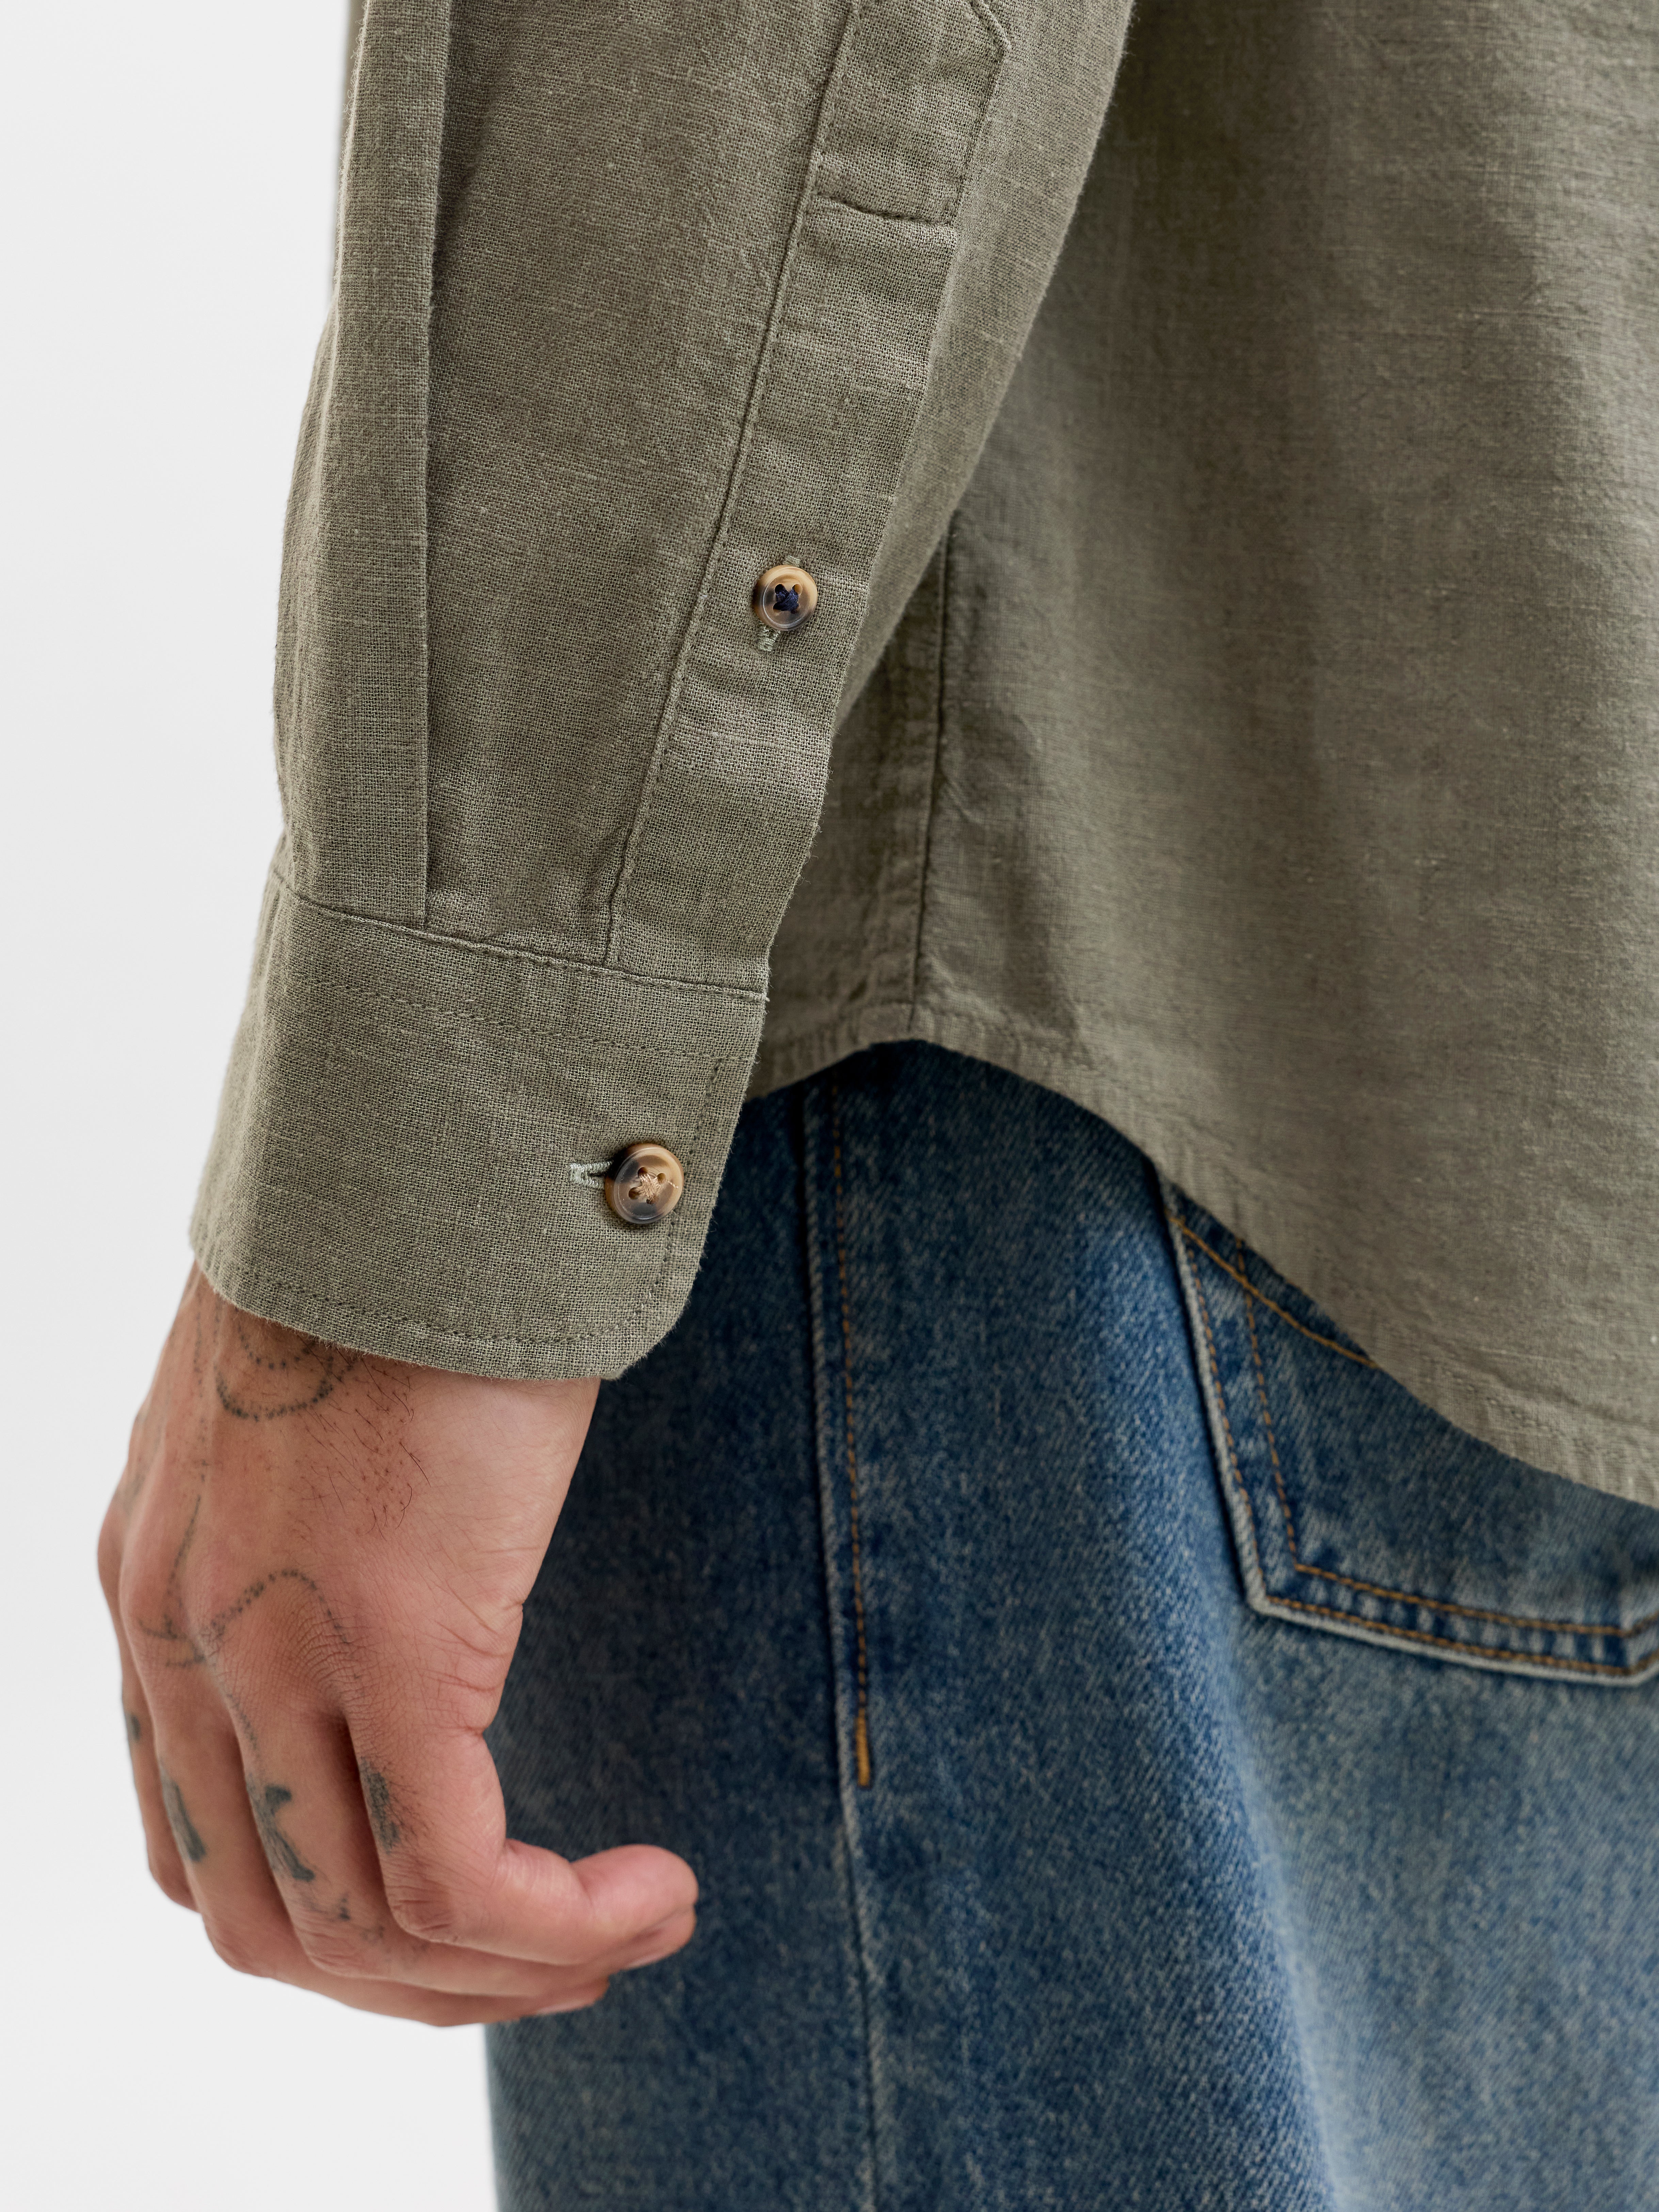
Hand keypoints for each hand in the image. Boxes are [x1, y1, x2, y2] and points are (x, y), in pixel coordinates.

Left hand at [98, 1268, 696, 2024]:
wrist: (427, 1152)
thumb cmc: (398, 1268)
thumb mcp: (306, 1422)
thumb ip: (307, 1532)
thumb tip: (400, 1590)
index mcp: (158, 1594)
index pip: (203, 1850)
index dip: (340, 1927)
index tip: (470, 1920)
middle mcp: (186, 1642)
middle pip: (275, 1924)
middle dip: (423, 1985)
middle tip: (562, 1958)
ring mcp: (276, 1650)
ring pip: (366, 1929)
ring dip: (507, 1972)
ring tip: (630, 1928)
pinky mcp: (395, 1640)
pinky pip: (456, 1874)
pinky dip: (552, 1922)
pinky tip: (647, 1892)